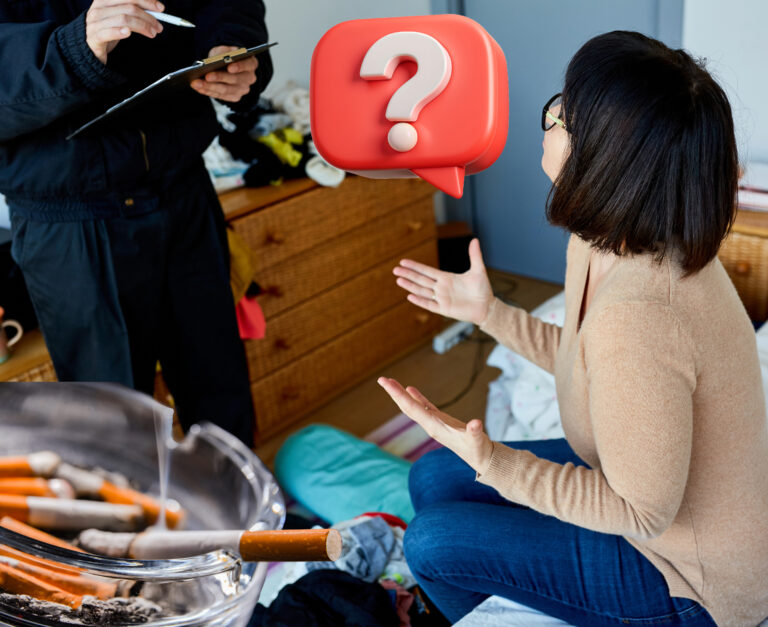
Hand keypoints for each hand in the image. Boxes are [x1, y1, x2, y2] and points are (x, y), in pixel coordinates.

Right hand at [86, 0, 164, 64]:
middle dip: (148, 17)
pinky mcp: (94, 37)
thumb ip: (132, 11)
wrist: (89, 47)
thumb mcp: (120, 17)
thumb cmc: (107, 30)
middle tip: (159, 26)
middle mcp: (99, 9)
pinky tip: (128, 33)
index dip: (146, 1)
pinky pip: (108, 33)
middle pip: (128, 8)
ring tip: (152, 33)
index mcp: (104, 0)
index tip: (160, 8)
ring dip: (142, 26)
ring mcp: (95, 22)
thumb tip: (155, 9)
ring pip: (123, 20)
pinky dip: (120, 32)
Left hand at [191, 46, 258, 101]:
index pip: (248, 65)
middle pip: (236, 80)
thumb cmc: (225, 56)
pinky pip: (221, 96)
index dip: (239, 66)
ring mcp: (242, 89)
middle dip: (220, 78)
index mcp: (250, 63)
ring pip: (226, 90)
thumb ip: (223, 51)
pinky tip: (199, 88)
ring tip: (197, 83)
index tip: (229, 67)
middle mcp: (249, 78)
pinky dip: (208, 92)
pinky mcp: (234, 97)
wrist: (225, 66)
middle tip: (207, 76)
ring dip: (210, 87)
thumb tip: (218, 58)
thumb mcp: (224, 49)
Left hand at [377, 377, 492, 473]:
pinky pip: (424, 406)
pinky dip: (417, 397)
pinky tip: (410, 389)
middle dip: (394, 393)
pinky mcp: (440, 421)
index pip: (412, 408)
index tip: (387, 383)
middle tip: (382, 379)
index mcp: (434, 427)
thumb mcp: (477, 441)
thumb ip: (475, 433)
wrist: (481, 458)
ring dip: (402, 394)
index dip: (399, 395)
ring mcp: (434, 422)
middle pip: (407, 406)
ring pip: (413, 406)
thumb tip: (476, 424)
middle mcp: (430, 424)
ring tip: (390, 382)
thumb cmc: (478, 450)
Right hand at [393, 238, 493, 324]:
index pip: (426, 270)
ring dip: (410, 286)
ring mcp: (441, 298)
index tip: (403, 261)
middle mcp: (441, 288)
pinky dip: (420, 300)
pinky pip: (429, 304)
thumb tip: (474, 239)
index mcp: (446, 278)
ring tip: (399, 280)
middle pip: (420, 280)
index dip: (415, 266)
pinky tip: (410, 296)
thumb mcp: (478, 270)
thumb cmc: (482, 289)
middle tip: (395, 269)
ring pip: (422, 291)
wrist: (487, 307)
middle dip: (408, 274)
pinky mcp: (444, 309)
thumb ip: (474, 255)